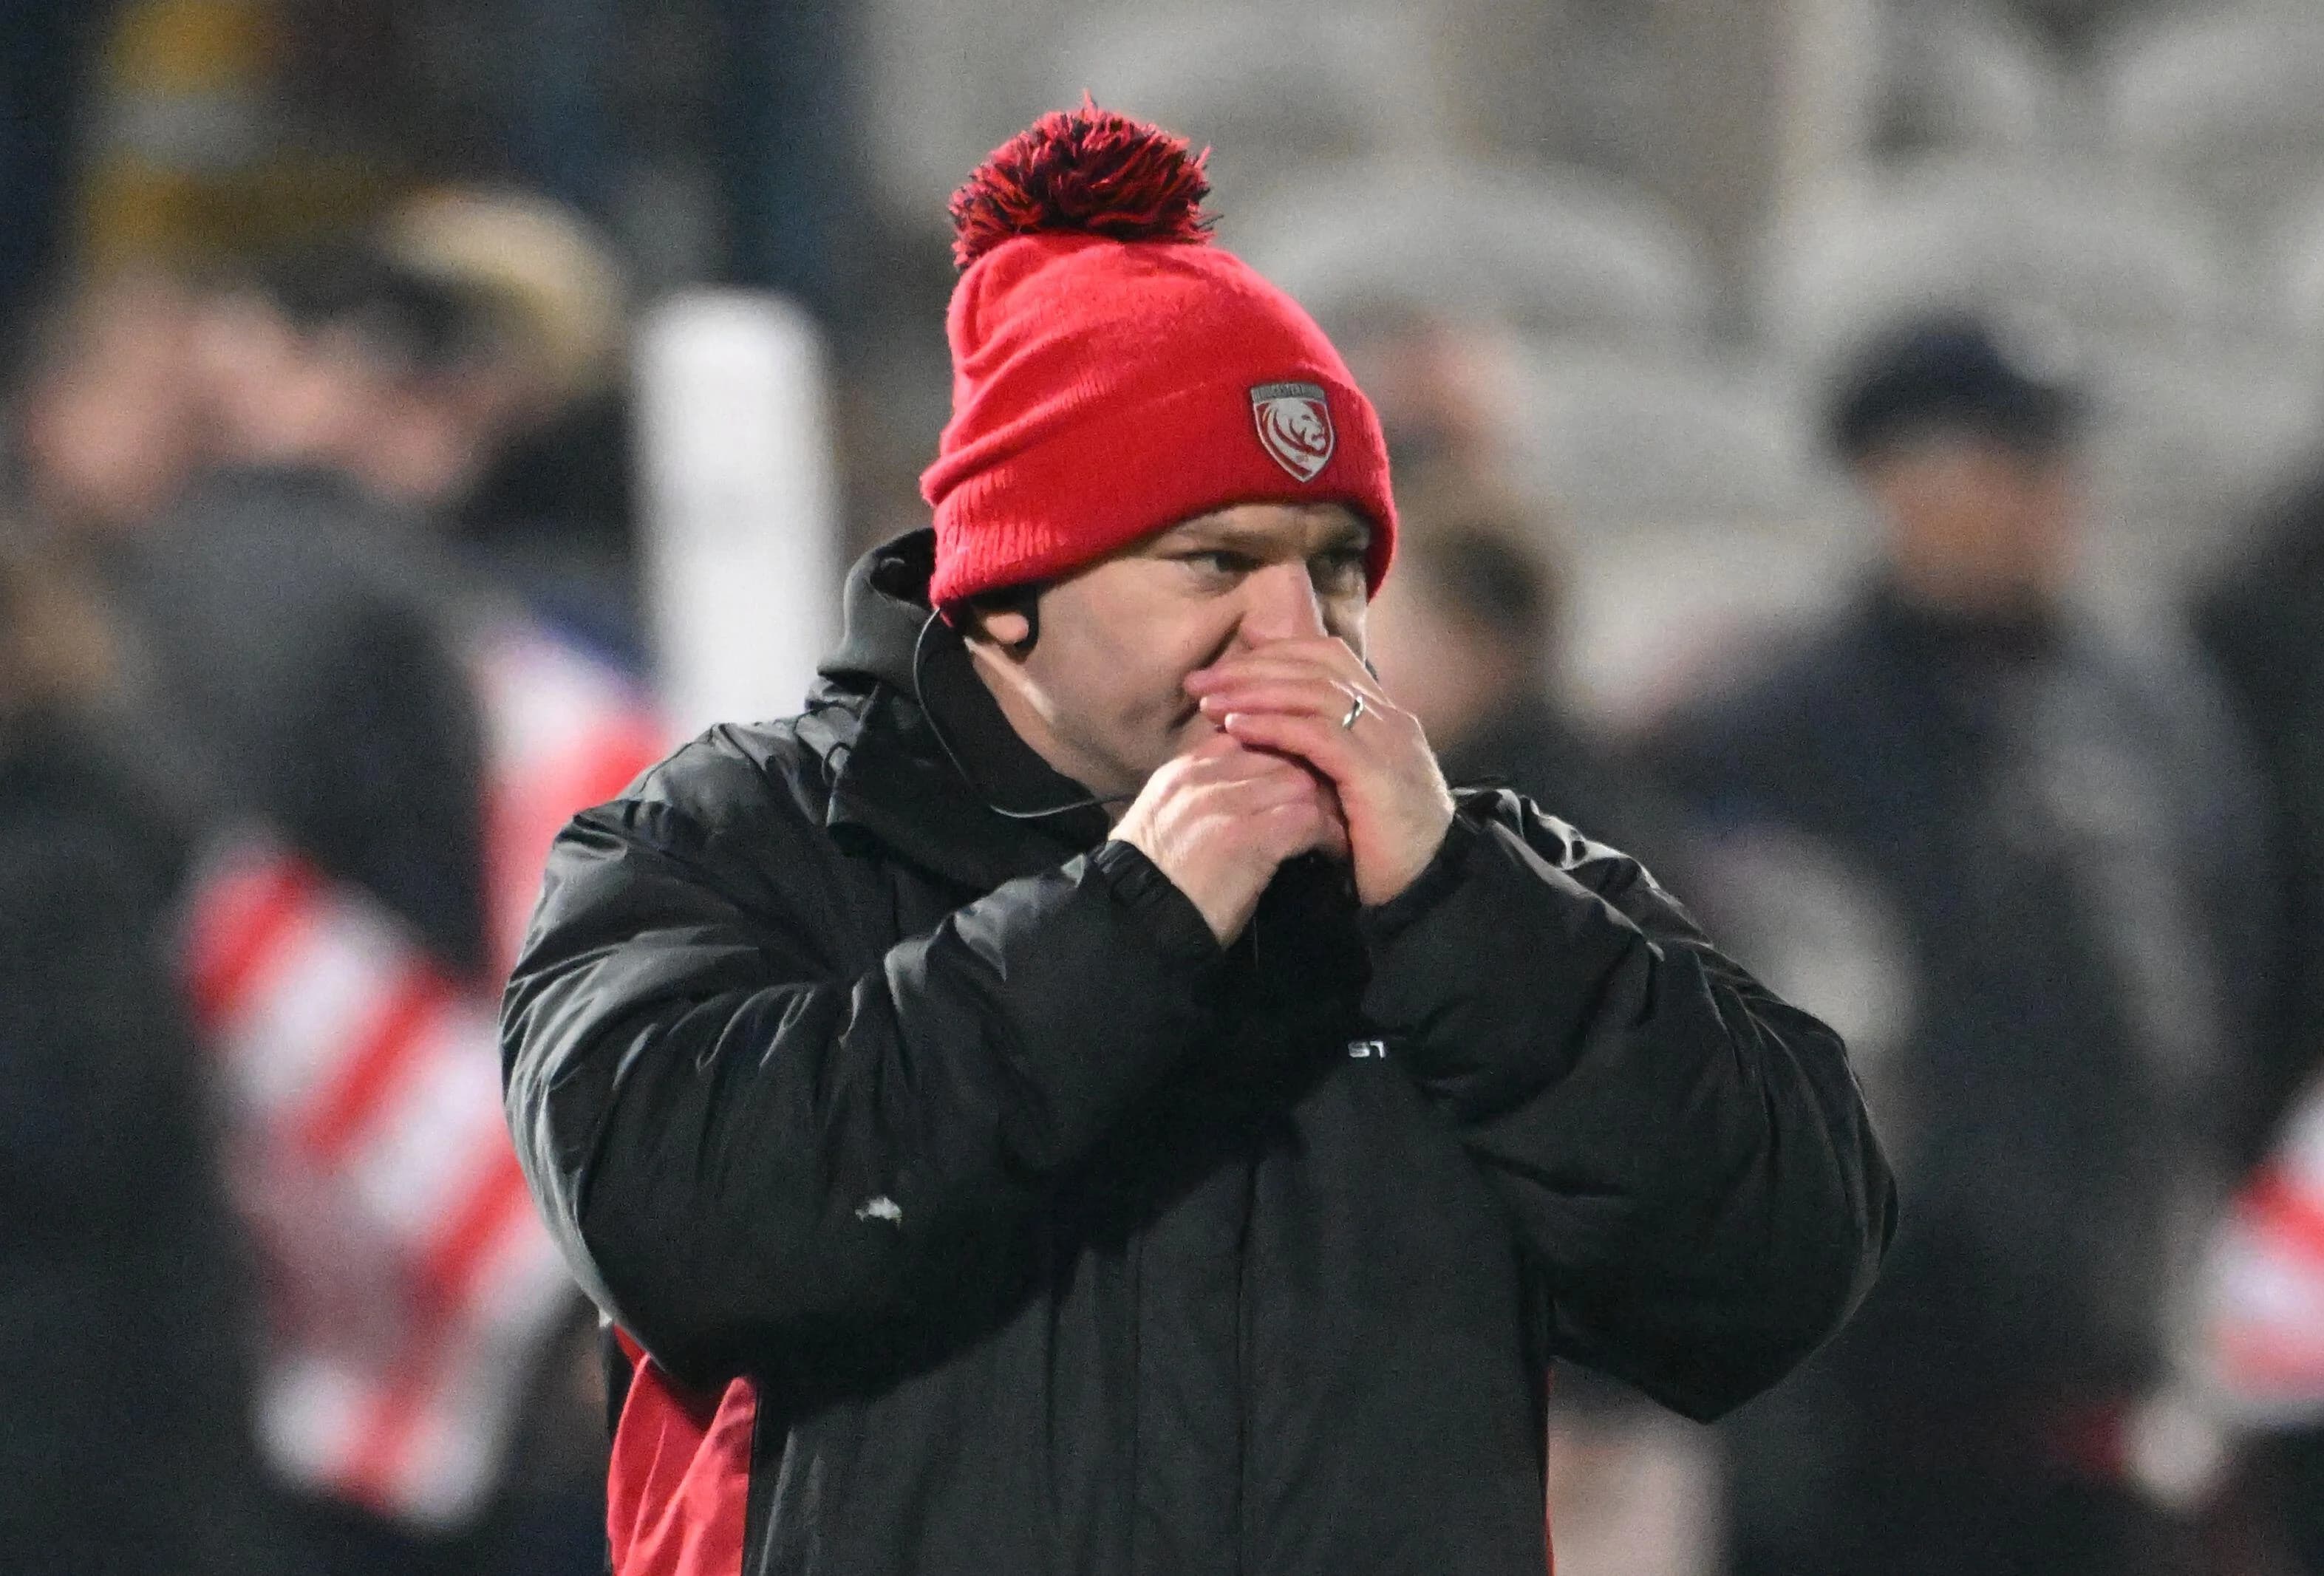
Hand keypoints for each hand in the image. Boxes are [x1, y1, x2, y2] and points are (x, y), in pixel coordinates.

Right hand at [1113, 733, 1349, 943]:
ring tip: (1332, 829)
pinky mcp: (1250, 836)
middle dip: (1309, 778)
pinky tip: (1331, 851)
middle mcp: (1203, 776)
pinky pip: (1307, 818)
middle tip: (1329, 806)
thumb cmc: (1154, 884)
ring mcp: (1226, 803)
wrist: (1137, 923)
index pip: (1246, 736)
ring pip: (1298, 780)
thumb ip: (1198, 797)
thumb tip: (1243, 794)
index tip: (1295, 784)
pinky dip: (1327, 834)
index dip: (1279, 758)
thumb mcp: (1164, 823)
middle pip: (1278, 753)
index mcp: (1182, 771)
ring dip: (1322, 806)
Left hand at [1184, 637, 1453, 906]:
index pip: (1326, 659)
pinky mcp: (1377, 774)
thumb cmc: (1381, 848)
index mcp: (1384, 717)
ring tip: (1208, 702)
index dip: (1273, 656)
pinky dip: (1274, 726)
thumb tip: (1266, 735)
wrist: (1428, 890)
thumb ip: (1320, 757)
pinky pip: (1319, 736)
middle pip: (1315, 667)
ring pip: (1315, 694)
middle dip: (1252, 668)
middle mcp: (1390, 719)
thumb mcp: (1348, 790)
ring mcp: (1387, 743)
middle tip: (1199, 680)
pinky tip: (1237, 728)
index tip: (1224, 671)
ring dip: (1255, 692)